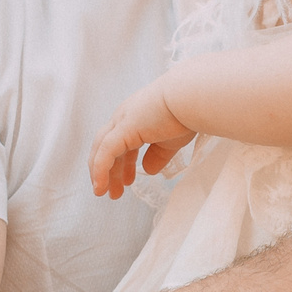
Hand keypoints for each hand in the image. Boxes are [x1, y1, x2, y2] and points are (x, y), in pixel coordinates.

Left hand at [90, 82, 194, 197]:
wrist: (191, 99)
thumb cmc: (186, 115)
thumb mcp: (170, 141)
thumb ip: (158, 156)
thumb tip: (148, 170)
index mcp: (135, 118)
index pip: (121, 143)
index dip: (123, 164)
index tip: (128, 182)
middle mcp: (124, 117)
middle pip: (107, 147)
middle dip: (109, 171)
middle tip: (113, 192)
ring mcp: (121, 121)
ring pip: (101, 149)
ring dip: (100, 173)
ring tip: (103, 192)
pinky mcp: (123, 128)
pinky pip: (105, 153)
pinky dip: (101, 170)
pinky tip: (101, 186)